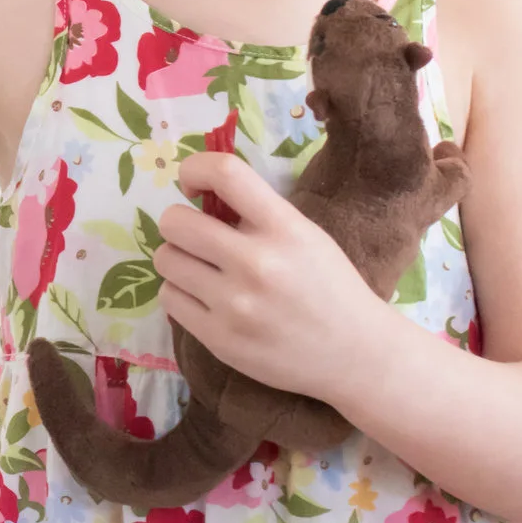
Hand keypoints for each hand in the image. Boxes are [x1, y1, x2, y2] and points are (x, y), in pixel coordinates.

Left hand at [153, 153, 392, 401]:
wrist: (356, 354)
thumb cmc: (329, 287)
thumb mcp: (304, 234)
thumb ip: (257, 213)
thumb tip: (201, 194)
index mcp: (284, 228)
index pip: (225, 174)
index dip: (195, 168)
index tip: (192, 183)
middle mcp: (257, 263)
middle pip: (175, 222)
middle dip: (179, 224)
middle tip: (196, 237)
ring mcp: (236, 304)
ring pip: (166, 259)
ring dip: (178, 259)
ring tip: (202, 270)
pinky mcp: (220, 339)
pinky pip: (169, 297)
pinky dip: (180, 293)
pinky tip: (204, 298)